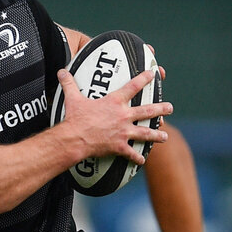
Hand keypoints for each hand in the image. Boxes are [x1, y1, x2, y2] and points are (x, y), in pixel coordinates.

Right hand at [57, 67, 171, 164]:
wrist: (75, 138)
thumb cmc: (74, 118)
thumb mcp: (72, 98)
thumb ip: (69, 84)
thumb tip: (61, 71)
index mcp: (114, 102)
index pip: (133, 87)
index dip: (144, 79)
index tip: (153, 75)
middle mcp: (123, 116)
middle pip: (147, 111)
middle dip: (161, 109)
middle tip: (170, 107)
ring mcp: (123, 132)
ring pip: (145, 133)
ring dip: (156, 135)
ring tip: (165, 136)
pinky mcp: (119, 146)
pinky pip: (131, 153)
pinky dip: (137, 157)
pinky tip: (143, 160)